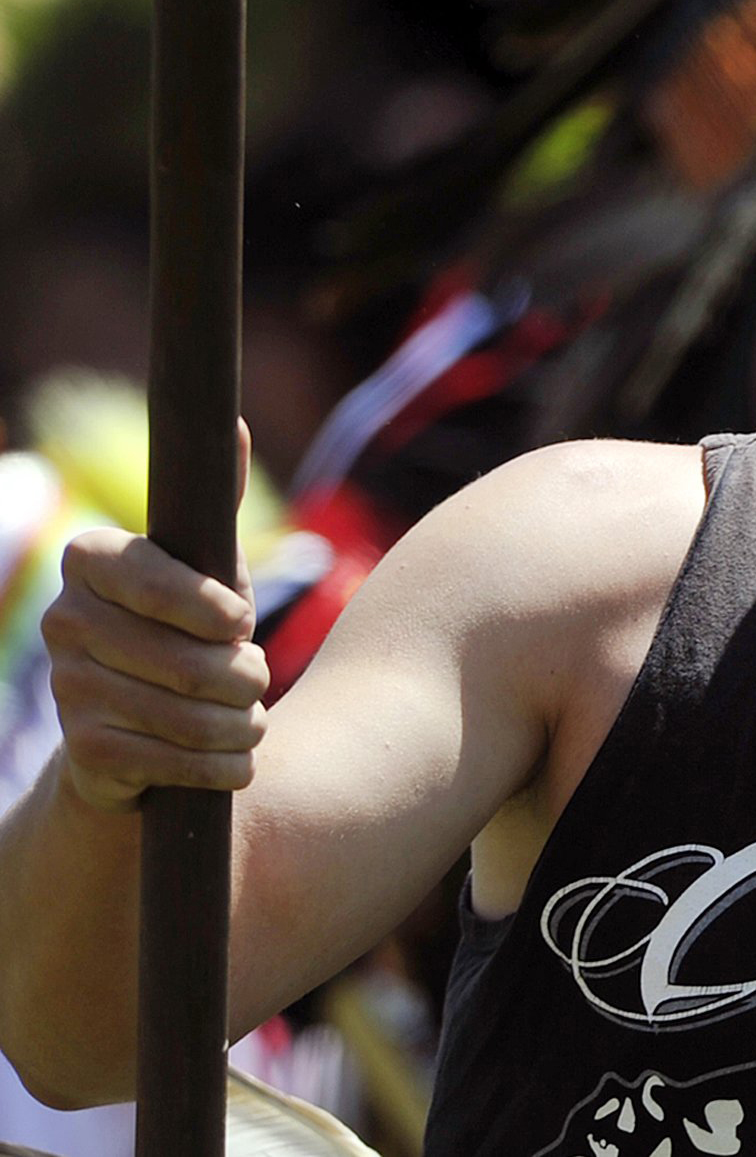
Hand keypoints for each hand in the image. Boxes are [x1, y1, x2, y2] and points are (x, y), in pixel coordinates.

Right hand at [39, 422, 270, 811]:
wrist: (140, 721)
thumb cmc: (188, 624)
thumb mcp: (210, 563)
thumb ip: (218, 501)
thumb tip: (235, 426)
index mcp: (91, 560)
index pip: (159, 580)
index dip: (215, 609)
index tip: (242, 621)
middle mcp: (63, 618)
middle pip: (191, 660)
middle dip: (247, 678)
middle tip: (256, 679)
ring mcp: (67, 686)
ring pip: (190, 714)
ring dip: (242, 724)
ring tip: (250, 717)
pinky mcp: (82, 750)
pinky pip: (176, 762)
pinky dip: (223, 766)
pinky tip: (231, 758)